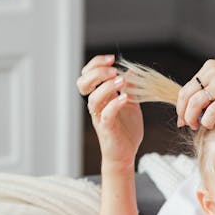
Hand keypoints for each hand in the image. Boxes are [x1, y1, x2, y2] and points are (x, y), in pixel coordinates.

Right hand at [76, 54, 143, 170]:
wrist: (126, 154)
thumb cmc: (126, 131)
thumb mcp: (131, 104)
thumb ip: (130, 88)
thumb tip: (131, 70)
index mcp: (101, 96)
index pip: (89, 74)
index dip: (97, 63)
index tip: (113, 59)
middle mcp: (97, 105)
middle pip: (83, 83)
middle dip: (97, 72)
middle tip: (113, 70)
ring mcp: (99, 116)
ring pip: (93, 98)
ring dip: (106, 87)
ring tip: (121, 81)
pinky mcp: (106, 128)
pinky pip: (105, 114)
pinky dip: (114, 104)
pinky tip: (125, 98)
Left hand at [175, 59, 214, 130]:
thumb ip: (213, 87)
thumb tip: (199, 106)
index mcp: (210, 68)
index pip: (187, 87)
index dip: (181, 104)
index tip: (182, 116)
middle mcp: (213, 73)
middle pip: (186, 95)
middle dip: (183, 112)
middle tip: (185, 124)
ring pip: (194, 103)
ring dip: (192, 118)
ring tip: (196, 126)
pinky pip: (210, 112)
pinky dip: (207, 121)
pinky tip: (210, 125)